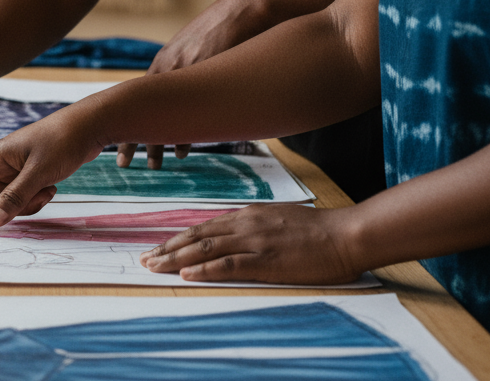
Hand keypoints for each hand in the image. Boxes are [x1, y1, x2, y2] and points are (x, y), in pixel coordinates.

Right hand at [0, 106, 104, 223]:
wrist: (89, 126)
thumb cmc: (62, 142)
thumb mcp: (39, 173)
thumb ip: (16, 197)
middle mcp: (1, 164)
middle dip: (12, 206)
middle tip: (40, 194)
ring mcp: (16, 169)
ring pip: (9, 201)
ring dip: (28, 203)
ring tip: (48, 188)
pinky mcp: (30, 173)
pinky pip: (23, 197)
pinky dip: (36, 198)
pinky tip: (53, 185)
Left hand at [118, 0, 275, 168]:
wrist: (241, 11)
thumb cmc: (218, 29)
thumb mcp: (192, 45)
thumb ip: (182, 65)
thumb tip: (179, 86)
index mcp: (163, 63)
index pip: (136, 98)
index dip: (127, 120)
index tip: (120, 138)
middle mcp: (169, 70)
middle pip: (141, 111)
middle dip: (131, 137)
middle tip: (122, 161)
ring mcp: (186, 77)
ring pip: (163, 117)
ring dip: (157, 143)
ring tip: (153, 164)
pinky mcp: (206, 81)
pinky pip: (191, 115)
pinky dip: (184, 134)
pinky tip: (180, 151)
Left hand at [139, 204, 364, 284]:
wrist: (345, 234)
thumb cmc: (316, 230)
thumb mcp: (276, 219)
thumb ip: (252, 225)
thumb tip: (230, 235)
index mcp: (247, 215)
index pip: (203, 227)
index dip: (177, 239)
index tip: (158, 248)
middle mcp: (245, 225)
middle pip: (197, 236)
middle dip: (167, 248)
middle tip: (145, 259)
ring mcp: (254, 242)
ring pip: (206, 248)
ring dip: (176, 259)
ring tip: (154, 267)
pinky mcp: (267, 260)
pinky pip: (229, 264)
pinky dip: (205, 269)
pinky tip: (187, 274)